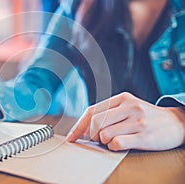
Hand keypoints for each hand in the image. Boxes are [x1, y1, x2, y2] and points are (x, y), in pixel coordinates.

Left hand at [67, 92, 184, 150]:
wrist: (177, 122)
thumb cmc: (146, 116)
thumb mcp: (129, 106)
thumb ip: (109, 112)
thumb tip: (84, 127)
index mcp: (122, 98)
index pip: (91, 111)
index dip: (78, 126)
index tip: (71, 138)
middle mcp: (129, 106)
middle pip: (95, 122)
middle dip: (91, 135)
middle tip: (98, 139)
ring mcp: (137, 120)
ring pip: (104, 134)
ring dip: (104, 142)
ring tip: (115, 140)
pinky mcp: (144, 135)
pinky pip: (117, 143)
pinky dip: (114, 147)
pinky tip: (121, 144)